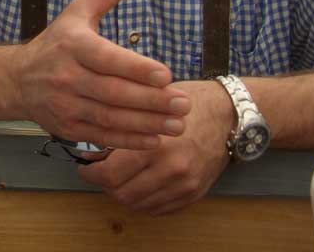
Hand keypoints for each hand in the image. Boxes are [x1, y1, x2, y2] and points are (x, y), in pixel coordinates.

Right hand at [13, 0, 191, 149]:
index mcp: (72, 45)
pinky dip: (129, 140)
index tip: (167, 75)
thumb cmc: (56, 43)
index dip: (136, 68)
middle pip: (113, 92)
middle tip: (183, 104)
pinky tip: (154, 138)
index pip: (107, 58)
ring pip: (110, 117)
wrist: (17, 79)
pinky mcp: (67, 127)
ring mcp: (65, 104)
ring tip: (177, 124)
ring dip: (147, 123)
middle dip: (151, 101)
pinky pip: (102, 135)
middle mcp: (66, 75)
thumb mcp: (78, 12)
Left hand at [77, 79, 234, 213]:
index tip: (85, 168)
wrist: (228, 115)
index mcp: (156, 146)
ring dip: (123, 194)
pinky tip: (139, 184)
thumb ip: (121, 129)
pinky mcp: (194, 194)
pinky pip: (160, 209)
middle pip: (122, 194)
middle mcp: (171, 171)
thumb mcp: (148, 107)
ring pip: (139, 204)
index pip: (110, 174)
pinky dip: (144, 201)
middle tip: (99, 173)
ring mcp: (184, 185)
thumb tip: (91, 150)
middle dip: (105, 186)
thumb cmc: (185, 104)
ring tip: (118, 177)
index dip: (91, 174)